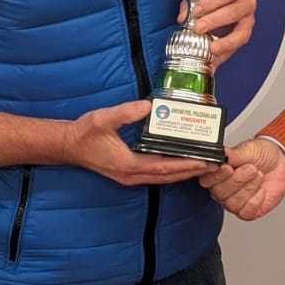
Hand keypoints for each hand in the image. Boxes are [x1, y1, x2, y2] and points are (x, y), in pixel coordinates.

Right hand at [62, 101, 203, 185]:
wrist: (69, 146)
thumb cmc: (84, 134)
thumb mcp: (102, 119)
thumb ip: (124, 113)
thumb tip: (148, 106)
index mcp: (127, 164)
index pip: (164, 167)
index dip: (186, 165)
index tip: (204, 161)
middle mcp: (132, 175)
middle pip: (170, 177)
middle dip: (194, 171)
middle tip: (215, 165)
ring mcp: (132, 176)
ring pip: (165, 178)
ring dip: (186, 173)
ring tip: (206, 166)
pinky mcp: (131, 173)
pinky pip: (158, 175)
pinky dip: (174, 171)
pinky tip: (184, 164)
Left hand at [180, 0, 254, 65]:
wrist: (231, 2)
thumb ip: (192, 2)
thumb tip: (183, 17)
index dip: (212, 2)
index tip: (196, 11)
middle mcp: (247, 4)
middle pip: (234, 12)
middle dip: (214, 21)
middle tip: (198, 28)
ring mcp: (248, 21)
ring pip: (241, 32)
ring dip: (226, 41)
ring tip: (212, 47)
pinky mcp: (245, 35)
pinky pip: (238, 46)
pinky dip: (225, 53)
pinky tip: (214, 57)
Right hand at [201, 136, 284, 219]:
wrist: (281, 162)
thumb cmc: (262, 154)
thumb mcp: (248, 149)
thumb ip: (233, 154)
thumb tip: (222, 153)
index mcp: (218, 172)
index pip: (207, 179)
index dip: (217, 176)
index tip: (229, 168)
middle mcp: (223, 188)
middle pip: (219, 193)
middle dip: (238, 180)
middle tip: (252, 168)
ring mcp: (234, 201)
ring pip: (232, 204)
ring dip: (249, 188)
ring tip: (259, 175)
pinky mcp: (248, 211)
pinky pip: (246, 212)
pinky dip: (256, 200)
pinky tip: (261, 189)